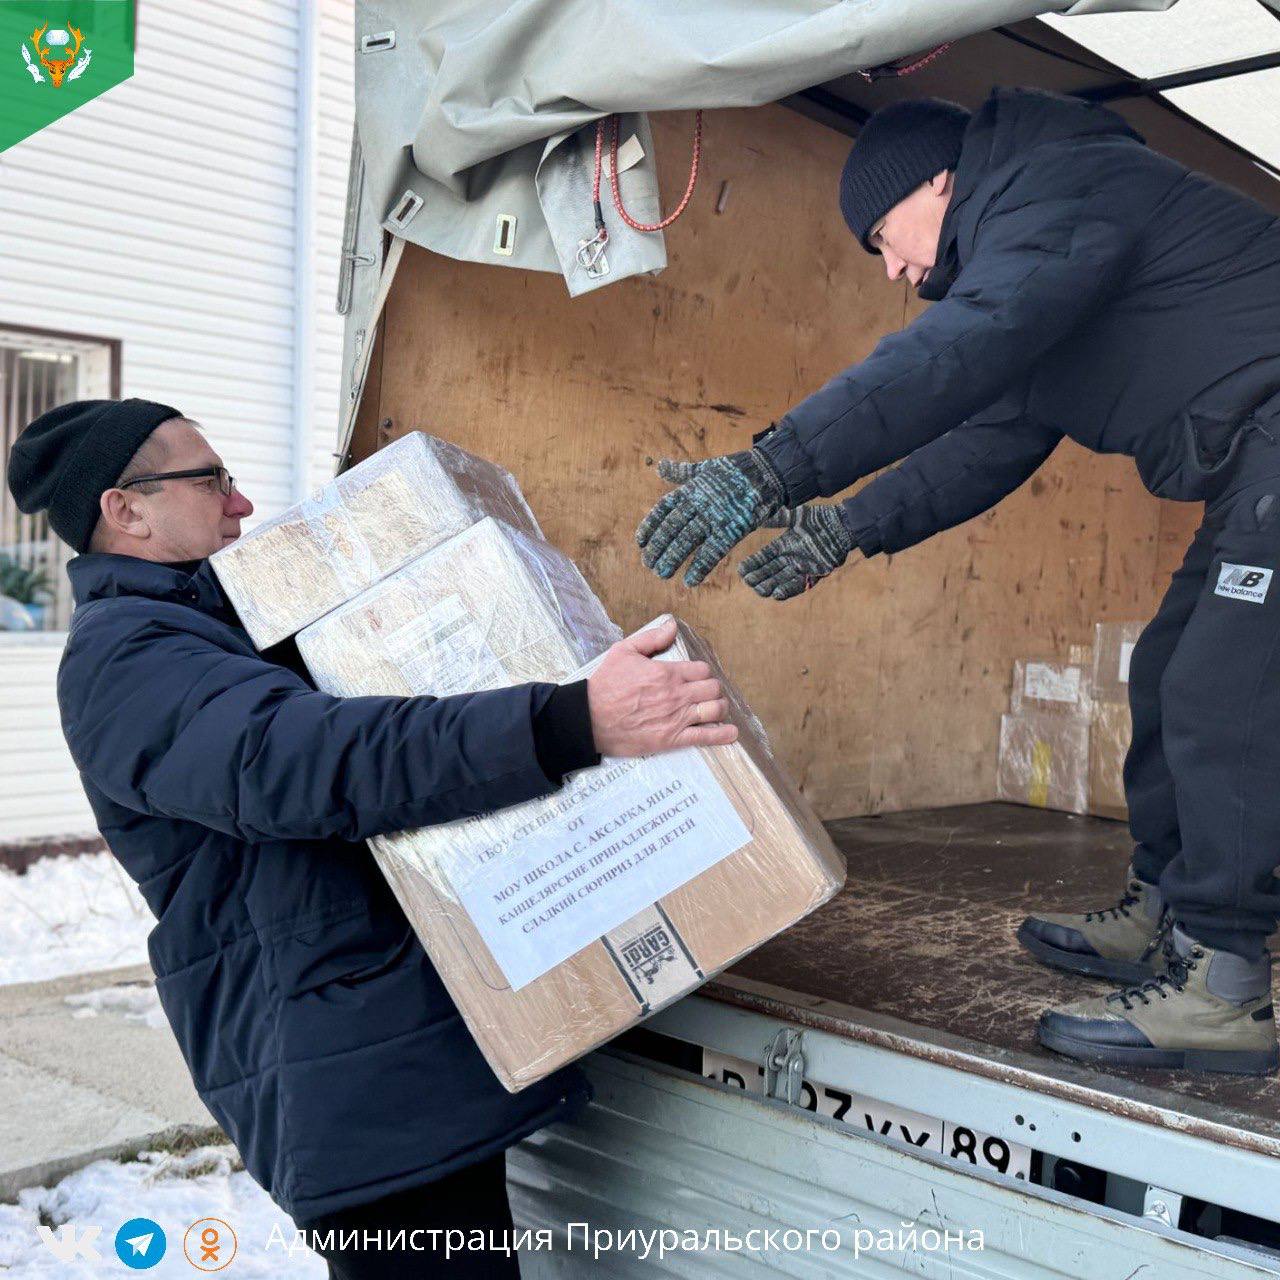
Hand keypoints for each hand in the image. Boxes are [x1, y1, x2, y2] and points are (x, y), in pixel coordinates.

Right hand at [586, 617, 738, 755]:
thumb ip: (652, 638)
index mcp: (667, 672)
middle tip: (707, 694)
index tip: (698, 678)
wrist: (589, 718)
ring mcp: (676, 717)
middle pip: (713, 689)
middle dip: (714, 690)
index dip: (703, 673)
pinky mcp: (672, 739)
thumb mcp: (624, 651)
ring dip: (720, 709)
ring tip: (716, 709)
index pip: (702, 670)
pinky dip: (722, 735)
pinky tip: (730, 733)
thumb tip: (673, 626)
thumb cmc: (605, 685)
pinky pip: (705, 736)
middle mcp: (676, 694)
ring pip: (714, 710)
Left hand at [636, 449, 786, 586]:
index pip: (663, 509)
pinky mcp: (732, 529)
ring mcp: (715, 516)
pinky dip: (700, 567)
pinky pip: (712, 551)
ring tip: (662, 574)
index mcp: (690, 488)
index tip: (640, 542)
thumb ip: (681, 472)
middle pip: (672, 528)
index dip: (650, 526)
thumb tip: (659, 466)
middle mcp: (699, 503)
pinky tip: (690, 581)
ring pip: (687, 540)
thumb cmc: (735, 470)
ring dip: (673, 559)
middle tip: (648, 565)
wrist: (768, 472)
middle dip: (658, 548)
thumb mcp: (704, 467)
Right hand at [738, 504, 854, 600]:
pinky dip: (788, 590)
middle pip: (770, 571)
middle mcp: (791, 558)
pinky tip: (777, 594)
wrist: (842, 525)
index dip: (753, 564)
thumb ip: (778, 519)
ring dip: (770, 586)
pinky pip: (799, 585)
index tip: (741, 570)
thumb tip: (758, 517)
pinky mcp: (815, 574)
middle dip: (758, 577)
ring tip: (760, 590)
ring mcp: (802, 567)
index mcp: (784, 545)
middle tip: (748, 581)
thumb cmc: (820, 518)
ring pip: (781, 580)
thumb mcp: (796, 516)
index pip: (764, 557)